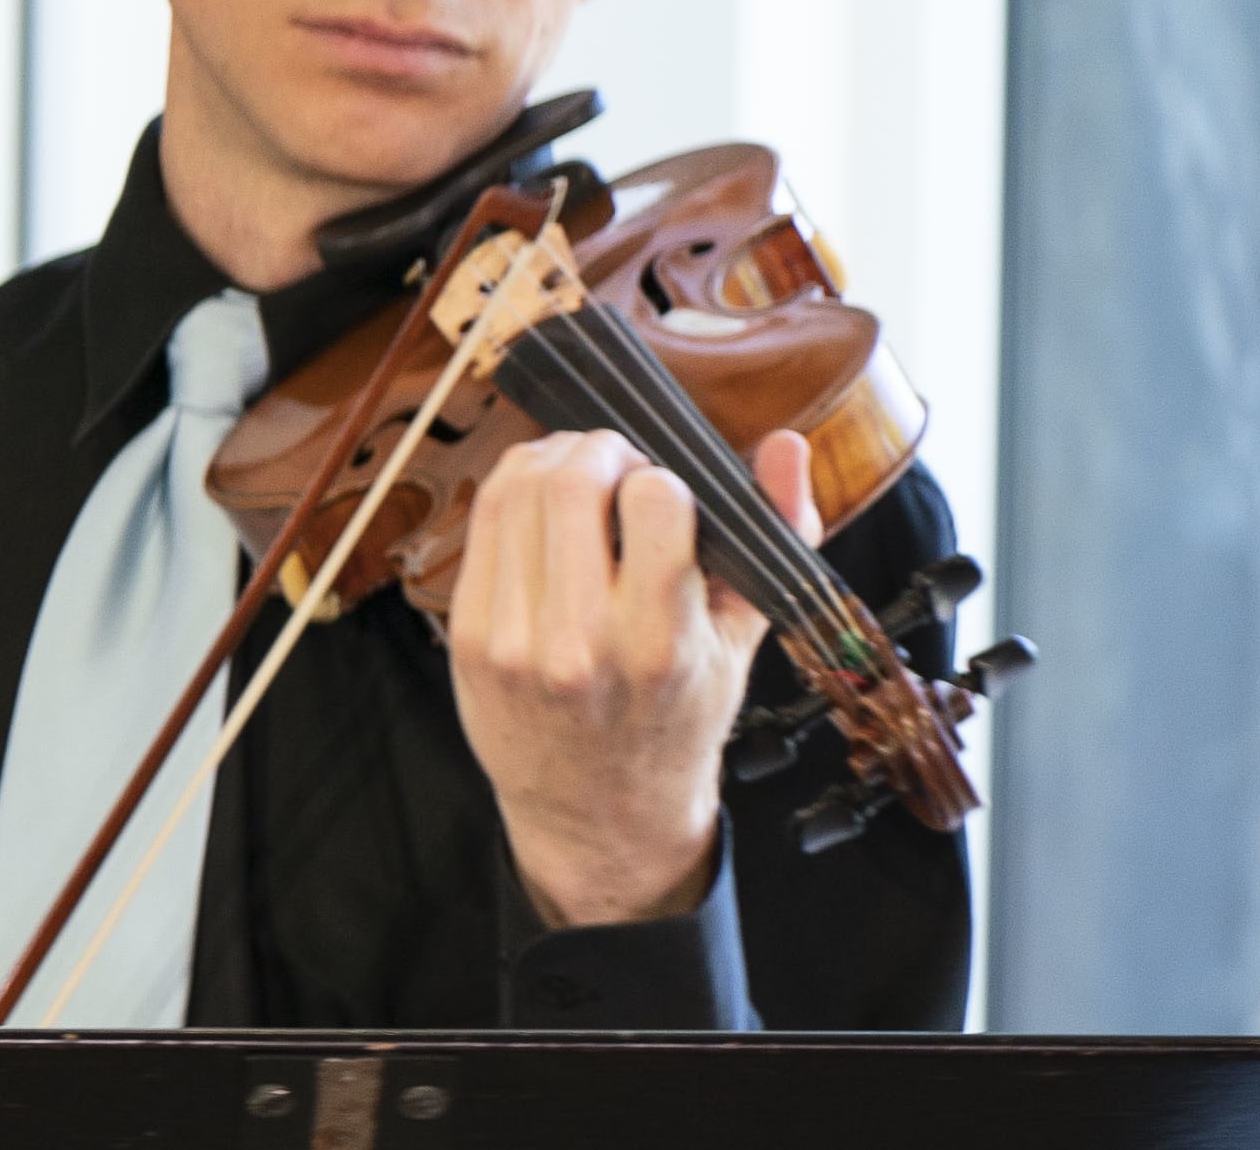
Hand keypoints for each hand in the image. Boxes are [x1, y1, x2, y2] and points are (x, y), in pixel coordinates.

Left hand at [446, 426, 818, 928]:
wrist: (597, 814)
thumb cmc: (677, 721)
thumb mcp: (740, 642)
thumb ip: (774, 537)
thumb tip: (788, 444)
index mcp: (662, 644)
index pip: (656, 500)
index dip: (663, 480)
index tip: (665, 498)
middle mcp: (583, 643)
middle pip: (575, 482)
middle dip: (602, 451)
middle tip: (619, 468)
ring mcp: (516, 641)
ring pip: (518, 489)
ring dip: (554, 460)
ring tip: (582, 480)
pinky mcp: (471, 636)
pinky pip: (482, 524)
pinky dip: (513, 492)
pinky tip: (542, 510)